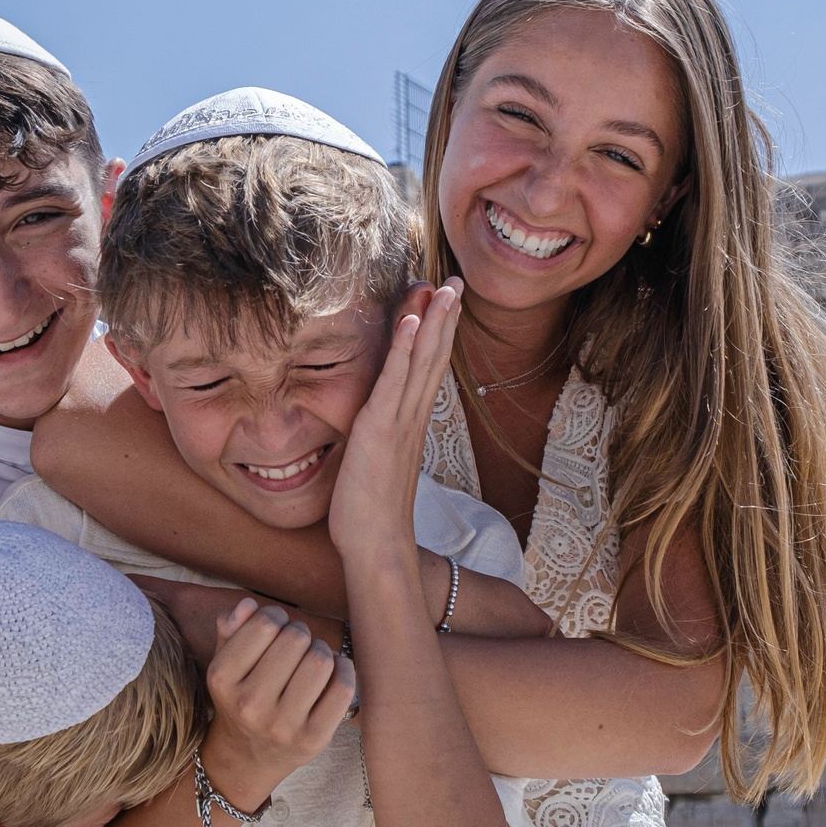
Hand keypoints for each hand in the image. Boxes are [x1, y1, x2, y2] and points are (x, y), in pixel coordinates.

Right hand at [202, 597, 352, 807]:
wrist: (246, 759)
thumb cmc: (240, 698)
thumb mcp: (225, 664)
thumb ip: (231, 628)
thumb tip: (249, 605)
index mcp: (222, 678)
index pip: (265, 623)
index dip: (276, 617)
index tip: (276, 628)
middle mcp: (249, 704)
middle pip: (296, 638)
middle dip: (300, 634)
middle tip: (296, 646)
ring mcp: (282, 725)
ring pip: (320, 661)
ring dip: (322, 651)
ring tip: (312, 660)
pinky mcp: (312, 740)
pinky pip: (342, 688)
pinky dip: (344, 671)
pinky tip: (333, 674)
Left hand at [327, 281, 461, 568]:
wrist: (376, 545)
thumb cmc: (369, 512)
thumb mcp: (373, 464)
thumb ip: (377, 440)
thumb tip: (372, 427)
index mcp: (411, 424)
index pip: (427, 369)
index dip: (437, 334)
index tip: (444, 302)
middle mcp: (412, 418)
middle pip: (434, 357)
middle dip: (445, 317)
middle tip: (456, 281)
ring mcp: (400, 422)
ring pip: (422, 362)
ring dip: (433, 321)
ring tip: (444, 287)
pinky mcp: (381, 428)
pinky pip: (395, 381)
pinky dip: (404, 349)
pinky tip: (412, 320)